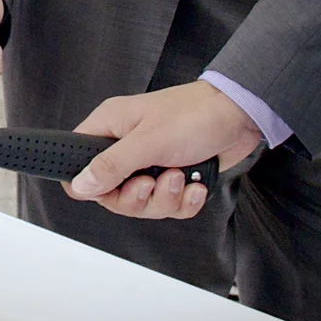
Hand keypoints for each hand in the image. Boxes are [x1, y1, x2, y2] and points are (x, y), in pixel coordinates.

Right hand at [63, 81, 264, 219]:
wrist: (240, 115)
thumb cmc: (195, 113)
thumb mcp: (148, 141)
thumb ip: (112, 165)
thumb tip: (80, 184)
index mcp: (110, 128)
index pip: (79, 165)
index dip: (90, 184)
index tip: (110, 188)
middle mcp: (127, 148)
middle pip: (113, 195)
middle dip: (138, 197)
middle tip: (152, 182)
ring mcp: (150, 164)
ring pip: (143, 204)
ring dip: (166, 198)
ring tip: (180, 177)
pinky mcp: (174, 177)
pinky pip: (169, 206)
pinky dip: (185, 201)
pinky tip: (195, 184)